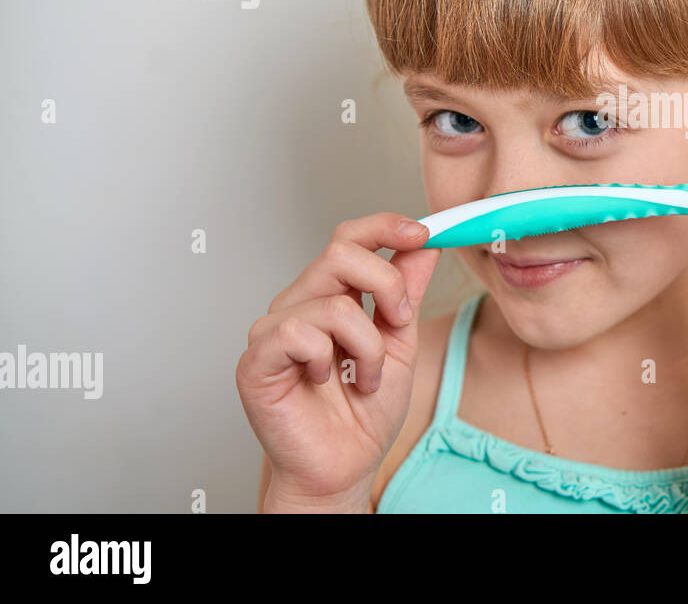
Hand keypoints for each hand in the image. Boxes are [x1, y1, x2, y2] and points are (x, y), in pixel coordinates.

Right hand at [235, 213, 438, 506]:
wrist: (344, 467)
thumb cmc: (364, 413)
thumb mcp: (401, 343)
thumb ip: (407, 293)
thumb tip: (423, 245)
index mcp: (332, 295)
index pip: (350, 238)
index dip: (384, 227)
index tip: (422, 232)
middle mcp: (300, 303)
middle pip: (341, 251)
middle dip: (386, 283)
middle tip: (399, 321)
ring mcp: (274, 329)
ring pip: (333, 302)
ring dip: (367, 345)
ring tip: (365, 377)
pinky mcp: (256, 358)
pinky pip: (299, 333)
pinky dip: (327, 359)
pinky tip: (325, 382)